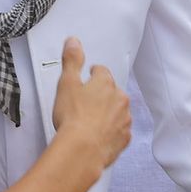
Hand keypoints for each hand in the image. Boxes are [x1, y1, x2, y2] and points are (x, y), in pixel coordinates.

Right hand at [50, 37, 130, 168]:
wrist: (82, 150)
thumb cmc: (73, 118)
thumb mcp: (66, 83)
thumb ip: (71, 60)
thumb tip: (73, 42)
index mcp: (106, 83)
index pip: (101, 71)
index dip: (92, 74)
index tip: (87, 79)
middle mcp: (120, 99)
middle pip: (111, 91)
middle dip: (100, 95)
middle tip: (83, 103)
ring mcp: (124, 120)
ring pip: (117, 111)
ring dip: (106, 114)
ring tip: (88, 122)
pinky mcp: (124, 139)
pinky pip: (119, 131)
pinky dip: (110, 132)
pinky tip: (96, 136)